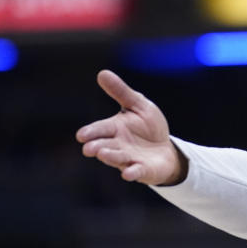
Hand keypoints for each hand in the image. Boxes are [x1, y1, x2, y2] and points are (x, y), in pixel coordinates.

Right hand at [75, 70, 185, 184]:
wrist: (165, 148)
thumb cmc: (148, 126)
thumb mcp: (138, 105)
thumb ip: (121, 92)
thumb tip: (102, 73)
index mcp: (114, 128)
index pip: (100, 129)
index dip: (91, 132)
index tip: (81, 135)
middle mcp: (118, 145)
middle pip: (105, 146)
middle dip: (97, 147)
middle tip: (89, 148)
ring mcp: (129, 159)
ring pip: (118, 159)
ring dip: (111, 157)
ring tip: (103, 155)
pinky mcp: (142, 170)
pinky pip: (136, 172)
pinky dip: (132, 173)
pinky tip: (128, 174)